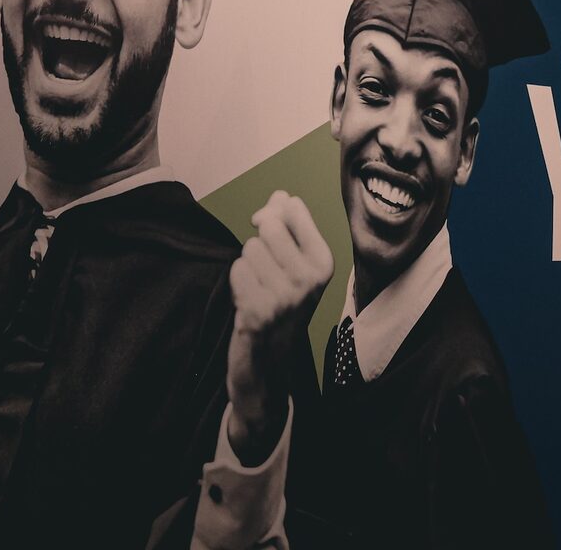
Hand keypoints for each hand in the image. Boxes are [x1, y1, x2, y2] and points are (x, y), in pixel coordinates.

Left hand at [225, 191, 331, 465]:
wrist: (271, 364)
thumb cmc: (282, 307)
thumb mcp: (296, 267)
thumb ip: (289, 229)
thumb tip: (280, 196)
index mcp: (323, 262)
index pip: (293, 209)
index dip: (274, 212)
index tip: (269, 226)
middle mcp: (310, 279)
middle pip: (268, 226)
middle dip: (259, 243)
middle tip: (264, 269)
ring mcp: (285, 297)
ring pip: (249, 249)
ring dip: (247, 267)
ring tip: (258, 290)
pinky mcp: (259, 312)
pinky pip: (237, 272)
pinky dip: (237, 285)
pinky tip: (249, 303)